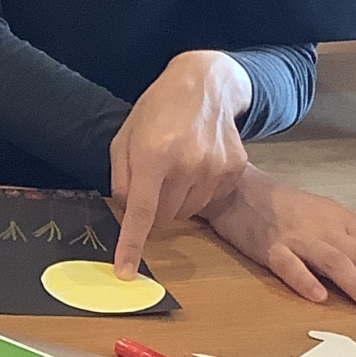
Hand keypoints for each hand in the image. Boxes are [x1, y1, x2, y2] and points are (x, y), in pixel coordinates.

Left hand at [108, 52, 250, 275]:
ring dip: (178, 199)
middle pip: (165, 217)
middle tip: (156, 178)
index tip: (126, 272)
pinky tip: (198, 163)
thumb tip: (128, 212)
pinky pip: (209, 200)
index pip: (141, 212)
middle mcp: (186, 164)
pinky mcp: (234, 169)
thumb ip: (122, 178)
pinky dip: (199, 190)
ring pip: (188, 212)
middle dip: (156, 207)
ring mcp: (214, 168)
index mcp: (153, 155)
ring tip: (179, 165)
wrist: (204, 84)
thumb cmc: (157, 110)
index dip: (131, 244)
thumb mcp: (124, 137)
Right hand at [201, 167, 355, 315]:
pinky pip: (289, 265)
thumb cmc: (287, 211)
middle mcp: (326, 227)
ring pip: (335, 262)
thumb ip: (351, 244)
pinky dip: (304, 280)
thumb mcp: (326, 220)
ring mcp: (297, 237)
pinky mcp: (270, 247)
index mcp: (342, 221)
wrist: (239, 190)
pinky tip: (319, 298)